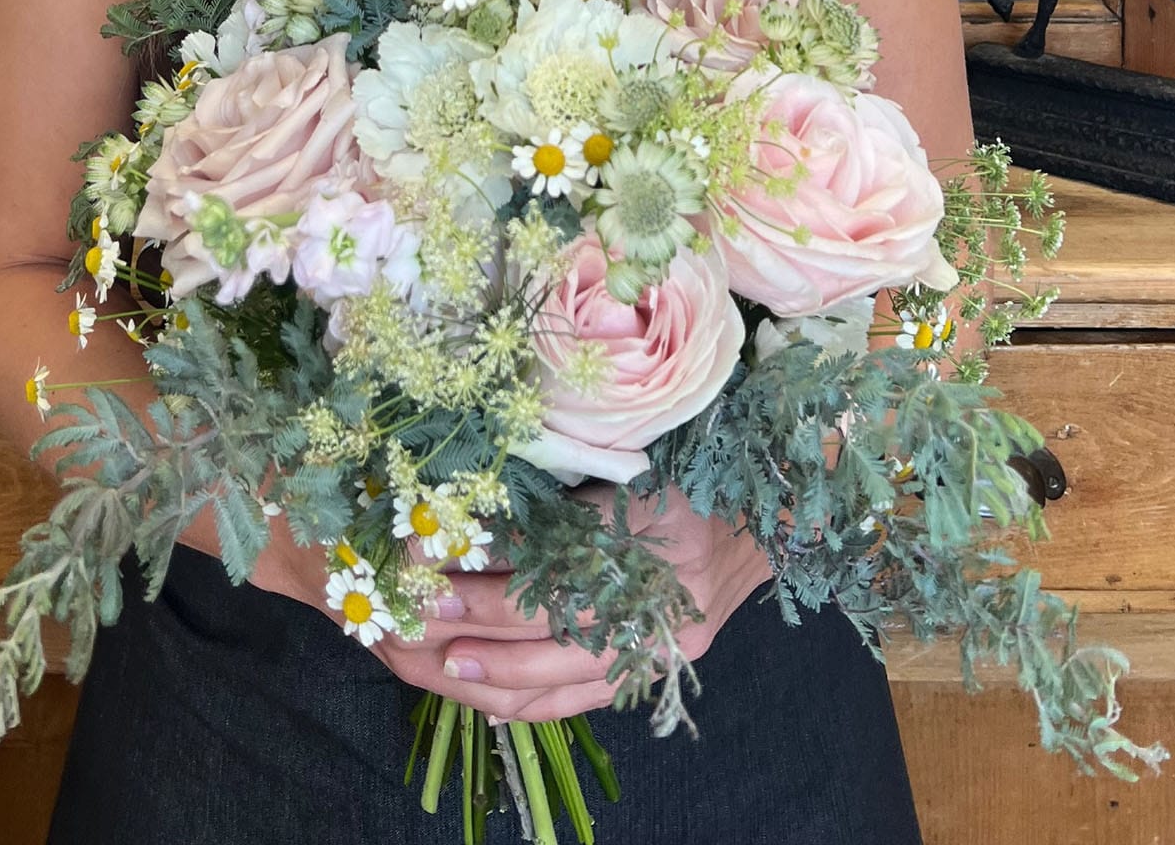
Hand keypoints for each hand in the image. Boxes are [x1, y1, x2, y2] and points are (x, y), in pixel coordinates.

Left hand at [376, 484, 773, 726]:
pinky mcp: (662, 665)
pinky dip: (532, 703)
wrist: (761, 519)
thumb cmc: (682, 479)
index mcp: (643, 526)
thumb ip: (552, 502)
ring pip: (563, 675)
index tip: (423, 564)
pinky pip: (587, 698)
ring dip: (492, 675)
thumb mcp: (620, 471)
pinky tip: (485, 701)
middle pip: (549, 625)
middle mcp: (654, 590)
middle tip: (413, 622)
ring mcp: (661, 637)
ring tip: (439, 666)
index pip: (547, 563)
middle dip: (473, 627)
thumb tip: (464, 523)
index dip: (483, 570)